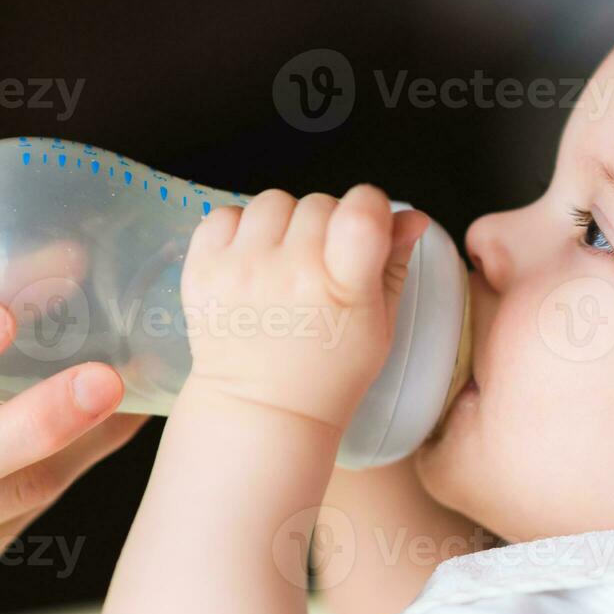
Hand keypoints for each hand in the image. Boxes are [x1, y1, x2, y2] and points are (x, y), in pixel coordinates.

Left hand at [180, 186, 429, 431]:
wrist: (261, 411)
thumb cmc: (327, 373)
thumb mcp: (380, 326)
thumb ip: (393, 264)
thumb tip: (410, 217)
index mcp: (342, 287)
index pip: (362, 208)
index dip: (369, 208)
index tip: (364, 227)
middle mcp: (289, 272)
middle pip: (318, 202)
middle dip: (326, 225)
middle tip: (321, 265)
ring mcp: (241, 270)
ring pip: (272, 202)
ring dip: (283, 225)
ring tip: (283, 262)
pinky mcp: (203, 271)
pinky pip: (224, 214)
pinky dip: (240, 230)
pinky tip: (251, 261)